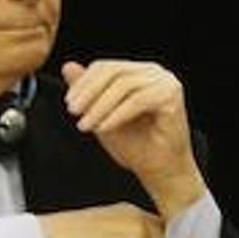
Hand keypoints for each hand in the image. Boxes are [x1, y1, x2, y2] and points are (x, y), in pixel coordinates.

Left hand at [62, 59, 206, 220]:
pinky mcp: (171, 96)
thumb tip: (67, 66)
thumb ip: (89, 92)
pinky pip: (138, 100)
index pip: (107, 67)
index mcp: (139, 72)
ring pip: (124, 85)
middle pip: (114, 71)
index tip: (68, 103)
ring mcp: (165, 82)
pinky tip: (103, 128)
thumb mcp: (103, 116)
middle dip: (89, 91)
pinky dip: (117, 114)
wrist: (161, 171)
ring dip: (100, 106)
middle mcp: (154, 72)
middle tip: (73, 111)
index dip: (84, 82)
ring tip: (85, 125)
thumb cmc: (135, 146)